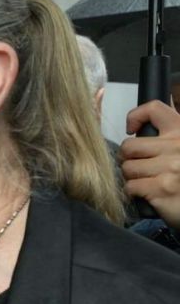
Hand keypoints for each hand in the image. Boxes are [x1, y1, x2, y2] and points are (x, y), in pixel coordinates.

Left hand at [122, 100, 179, 229]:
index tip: (131, 130)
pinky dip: (134, 193)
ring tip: (147, 181)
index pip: (154, 109)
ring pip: (127, 168)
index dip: (135, 117)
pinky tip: (147, 194)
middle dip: (129, 158)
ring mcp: (171, 168)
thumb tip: (137, 126)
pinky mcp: (162, 189)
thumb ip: (166, 139)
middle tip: (139, 166)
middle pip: (129, 146)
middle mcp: (177, 147)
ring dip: (132, 177)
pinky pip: (130, 187)